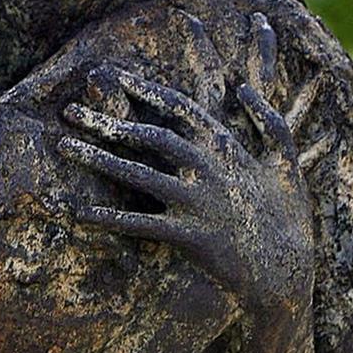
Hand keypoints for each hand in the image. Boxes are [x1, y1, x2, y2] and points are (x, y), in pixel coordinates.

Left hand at [59, 13, 313, 325]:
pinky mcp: (190, 236)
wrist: (288, 276)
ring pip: (138, 173)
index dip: (144, 89)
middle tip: (69, 110)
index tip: (113, 76)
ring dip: (97, 158)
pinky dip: (110, 217)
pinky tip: (80, 213)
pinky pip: (142, 224)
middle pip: (149, 135)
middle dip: (108, 120)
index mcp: (229, 147)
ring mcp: (198, 202)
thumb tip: (244, 88)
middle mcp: (210, 169)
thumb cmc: (287, 218)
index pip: (179, 107)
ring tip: (63, 146)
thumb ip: (269, 122)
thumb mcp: (288, 162)